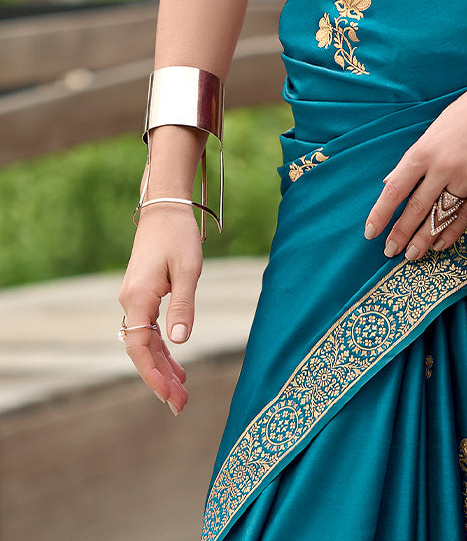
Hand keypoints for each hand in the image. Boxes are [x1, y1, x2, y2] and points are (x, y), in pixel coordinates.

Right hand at [117, 206, 202, 414]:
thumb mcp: (188, 269)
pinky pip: (149, 329)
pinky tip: (176, 364)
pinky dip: (162, 348)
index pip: (139, 348)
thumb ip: (183, 305)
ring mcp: (134, 299)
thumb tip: (180, 341)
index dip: (152, 374)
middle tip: (181, 406)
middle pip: (142, 350)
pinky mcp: (142, 294)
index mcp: (138, 298)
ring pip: (145, 342)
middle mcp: (130, 302)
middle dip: (160, 379)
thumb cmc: (179, 236)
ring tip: (182, 391)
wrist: (165, 209)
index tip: (169, 396)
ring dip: (162, 366)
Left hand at [364, 84, 466, 262]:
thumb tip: (390, 184)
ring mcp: (466, 177)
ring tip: (411, 255)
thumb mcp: (432, 131)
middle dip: (400, 232)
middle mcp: (442, 166)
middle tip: (389, 251)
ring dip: (424, 239)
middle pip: (416, 207)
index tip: (370, 232)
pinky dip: (452, 232)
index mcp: (424, 151)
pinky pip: (466, 215)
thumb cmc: (463, 115)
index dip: (381, 213)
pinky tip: (440, 244)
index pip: (395, 189)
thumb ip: (413, 160)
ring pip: (440, 216)